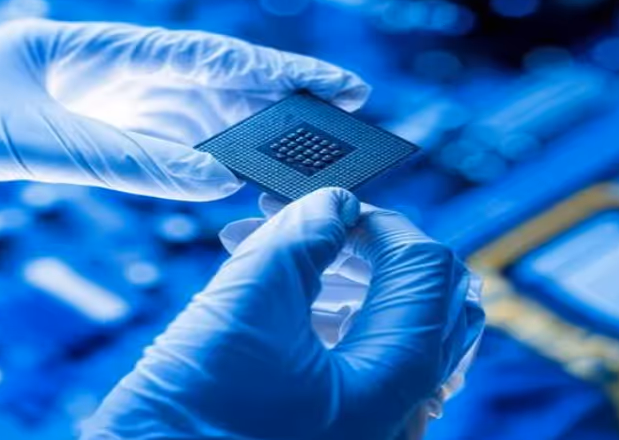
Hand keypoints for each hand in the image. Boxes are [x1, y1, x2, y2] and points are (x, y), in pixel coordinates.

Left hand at [0, 20, 368, 213]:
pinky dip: (202, 165)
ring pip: (193, 118)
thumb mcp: (20, 137)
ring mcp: (98, 106)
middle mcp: (105, 71)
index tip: (342, 83)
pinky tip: (234, 178)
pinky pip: (162, 150)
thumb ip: (118, 159)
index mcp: (90, 44)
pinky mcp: (88, 139)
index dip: (278, 69)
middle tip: (343, 127)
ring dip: (247, 138)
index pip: (204, 54)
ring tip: (301, 161)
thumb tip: (214, 180)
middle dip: (278, 103)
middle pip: (212, 83)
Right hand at [82, 188, 483, 439]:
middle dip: (362, 246)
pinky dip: (331, 315)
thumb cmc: (193, 413)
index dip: (378, 220)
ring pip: (388, 323)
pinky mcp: (345, 427)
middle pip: (420, 295)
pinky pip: (364, 357)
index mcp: (395, 377)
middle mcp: (401, 408)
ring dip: (337, 276)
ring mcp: (376, 422)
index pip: (425, 267)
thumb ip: (304, 232)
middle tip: (302, 221)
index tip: (329, 203)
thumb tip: (335, 201)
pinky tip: (280, 298)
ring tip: (267, 250)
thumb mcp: (249, 299)